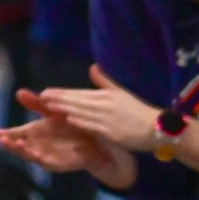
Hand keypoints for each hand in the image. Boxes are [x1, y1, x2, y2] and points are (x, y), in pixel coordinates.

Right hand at [0, 89, 115, 173]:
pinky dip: (42, 160)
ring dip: (23, 151)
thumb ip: (36, 103)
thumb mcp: (53, 110)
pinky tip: (37, 155)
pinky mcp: (59, 163)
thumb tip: (18, 92)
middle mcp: (38, 144)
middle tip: (2, 139)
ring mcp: (47, 154)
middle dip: (11, 144)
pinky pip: (48, 162)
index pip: (17, 133)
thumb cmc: (72, 123)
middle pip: (20, 146)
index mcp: (35, 132)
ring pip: (31, 155)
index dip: (8, 133)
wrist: (95, 136)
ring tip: (18, 144)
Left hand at [37, 65, 161, 152]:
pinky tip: (69, 119)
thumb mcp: (121, 93)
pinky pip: (94, 126)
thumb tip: (93, 66)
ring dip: (66, 109)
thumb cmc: (137, 111)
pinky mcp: (112, 133)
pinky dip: (81, 121)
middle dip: (59, 99)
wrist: (156, 128)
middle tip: (42, 97)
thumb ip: (105, 81)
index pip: (79, 93)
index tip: (46, 92)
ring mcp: (108, 119)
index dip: (62, 93)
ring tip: (49, 106)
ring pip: (83, 112)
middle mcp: (105, 105)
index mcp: (106, 95)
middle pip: (78, 101)